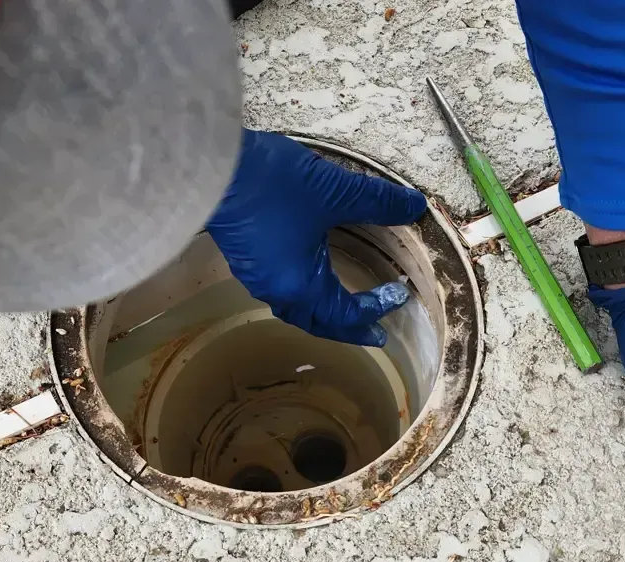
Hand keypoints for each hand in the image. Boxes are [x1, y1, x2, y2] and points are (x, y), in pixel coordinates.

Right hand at [206, 130, 427, 346]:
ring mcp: (256, 275)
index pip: (345, 314)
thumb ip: (377, 203)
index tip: (397, 295)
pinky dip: (303, 293)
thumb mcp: (334, 191)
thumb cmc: (272, 185)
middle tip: (372, 331)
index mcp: (301, 285)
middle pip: (316, 323)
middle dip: (346, 329)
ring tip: (340, 307)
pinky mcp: (244, 256)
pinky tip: (307, 273)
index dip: (374, 308)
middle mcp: (277, 289)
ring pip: (295, 308)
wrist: (210, 168)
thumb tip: (414, 206)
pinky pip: (280, 289)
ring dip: (322, 312)